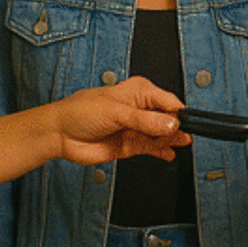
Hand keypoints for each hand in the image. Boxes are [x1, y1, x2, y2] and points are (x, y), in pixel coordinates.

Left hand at [51, 76, 188, 165]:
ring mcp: (136, 128)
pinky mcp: (131, 146)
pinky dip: (162, 152)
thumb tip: (170, 124)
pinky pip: (153, 149)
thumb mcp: (116, 112)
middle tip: (183, 136)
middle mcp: (140, 109)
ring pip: (162, 135)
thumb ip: (145, 121)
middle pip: (168, 119)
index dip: (179, 113)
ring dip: (172, 140)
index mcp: (139, 92)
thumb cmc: (80, 112)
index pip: (168, 101)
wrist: (60, 134)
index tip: (187, 124)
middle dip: (177, 127)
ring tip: (180, 144)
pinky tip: (169, 154)